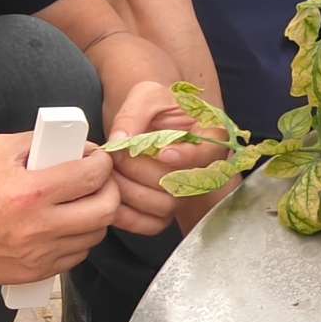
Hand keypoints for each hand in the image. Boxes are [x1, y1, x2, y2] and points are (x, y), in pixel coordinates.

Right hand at [0, 129, 121, 284]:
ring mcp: (38, 254)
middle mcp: (39, 227)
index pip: (93, 176)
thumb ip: (40, 143)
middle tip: (98, 182)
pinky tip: (64, 226)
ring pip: (94, 237)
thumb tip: (74, 145)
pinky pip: (75, 257)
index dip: (102, 162)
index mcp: (31, 192)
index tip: (97, 159)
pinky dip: (77, 240)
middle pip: (106, 211)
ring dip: (95, 217)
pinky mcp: (33, 273)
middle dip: (110, 190)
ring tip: (81, 203)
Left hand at [101, 81, 206, 234]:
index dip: (186, 156)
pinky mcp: (166, 211)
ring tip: (110, 172)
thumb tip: (121, 139)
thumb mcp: (147, 96)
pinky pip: (152, 225)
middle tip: (116, 155)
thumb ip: (135, 112)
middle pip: (180, 183)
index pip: (207, 154)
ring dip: (130, 190)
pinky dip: (128, 217)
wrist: (150, 125)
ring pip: (164, 206)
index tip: (164, 152)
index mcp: (210, 138)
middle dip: (141, 170)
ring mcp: (184, 194)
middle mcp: (203, 170)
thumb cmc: (155, 108)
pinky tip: (111, 197)